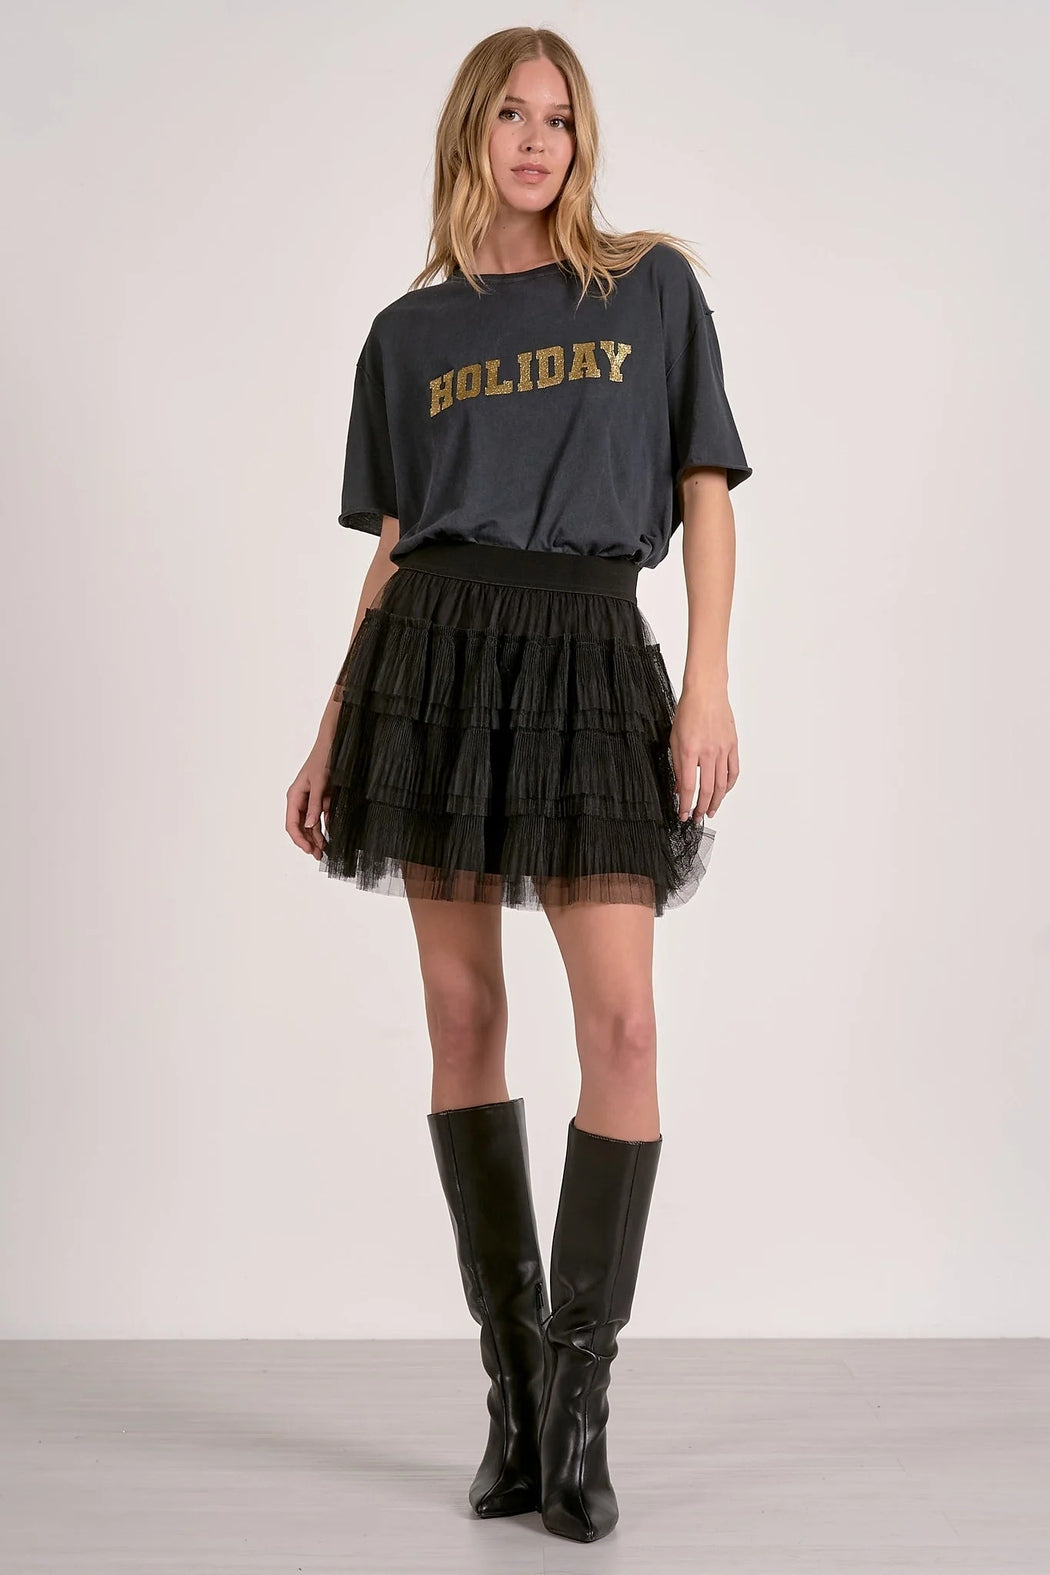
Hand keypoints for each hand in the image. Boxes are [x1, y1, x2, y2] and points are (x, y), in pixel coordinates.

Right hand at [286, 740, 332, 860]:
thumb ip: (314, 805)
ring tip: (324, 851)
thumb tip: (309, 825)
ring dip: (317, 837)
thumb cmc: (323, 759)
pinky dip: (325, 827)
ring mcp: (311, 800)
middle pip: (301, 827)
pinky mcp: (322, 798)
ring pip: (311, 824)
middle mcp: (300, 800)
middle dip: (308, 842)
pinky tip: (331, 837)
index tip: (308, 850)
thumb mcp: (319, 783)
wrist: (334, 744)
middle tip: (318, 855)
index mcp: (294, 796)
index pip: (291, 824)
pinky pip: (321, 817)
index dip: (299, 839)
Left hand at [669, 686, 738, 822]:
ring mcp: (723, 750)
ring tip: (710, 811)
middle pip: (708, 790)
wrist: (706, 693)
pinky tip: (724, 792)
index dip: (685, 804)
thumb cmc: (688, 712)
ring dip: (716, 801)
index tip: (682, 814)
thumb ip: (676, 765)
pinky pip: (733, 771)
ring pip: (722, 784)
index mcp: (690, 752)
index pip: (688, 787)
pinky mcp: (733, 746)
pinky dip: (729, 785)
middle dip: (701, 808)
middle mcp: (708, 753)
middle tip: (696, 817)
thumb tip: (678, 787)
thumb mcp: (674, 739)